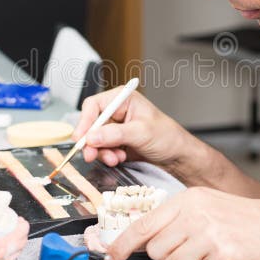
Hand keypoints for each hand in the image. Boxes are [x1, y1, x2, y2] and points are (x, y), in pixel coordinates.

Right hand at [73, 87, 194, 169]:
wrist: (178, 156)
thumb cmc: (167, 137)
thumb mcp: (141, 133)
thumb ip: (115, 134)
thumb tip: (92, 136)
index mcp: (122, 100)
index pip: (94, 106)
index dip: (85, 121)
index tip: (81, 138)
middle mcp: (116, 112)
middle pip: (91, 125)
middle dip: (92, 142)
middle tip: (91, 155)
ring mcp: (116, 128)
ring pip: (95, 140)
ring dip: (102, 152)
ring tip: (116, 159)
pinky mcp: (116, 143)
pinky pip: (102, 150)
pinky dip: (108, 156)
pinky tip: (120, 159)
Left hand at [104, 187, 259, 259]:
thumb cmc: (249, 224)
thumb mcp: (209, 209)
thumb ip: (177, 221)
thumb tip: (144, 240)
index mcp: (190, 200)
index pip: (144, 225)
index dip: (121, 245)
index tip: (110, 258)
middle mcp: (197, 215)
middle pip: (157, 251)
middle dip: (170, 259)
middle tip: (195, 253)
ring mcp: (211, 236)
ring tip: (212, 259)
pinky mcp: (225, 258)